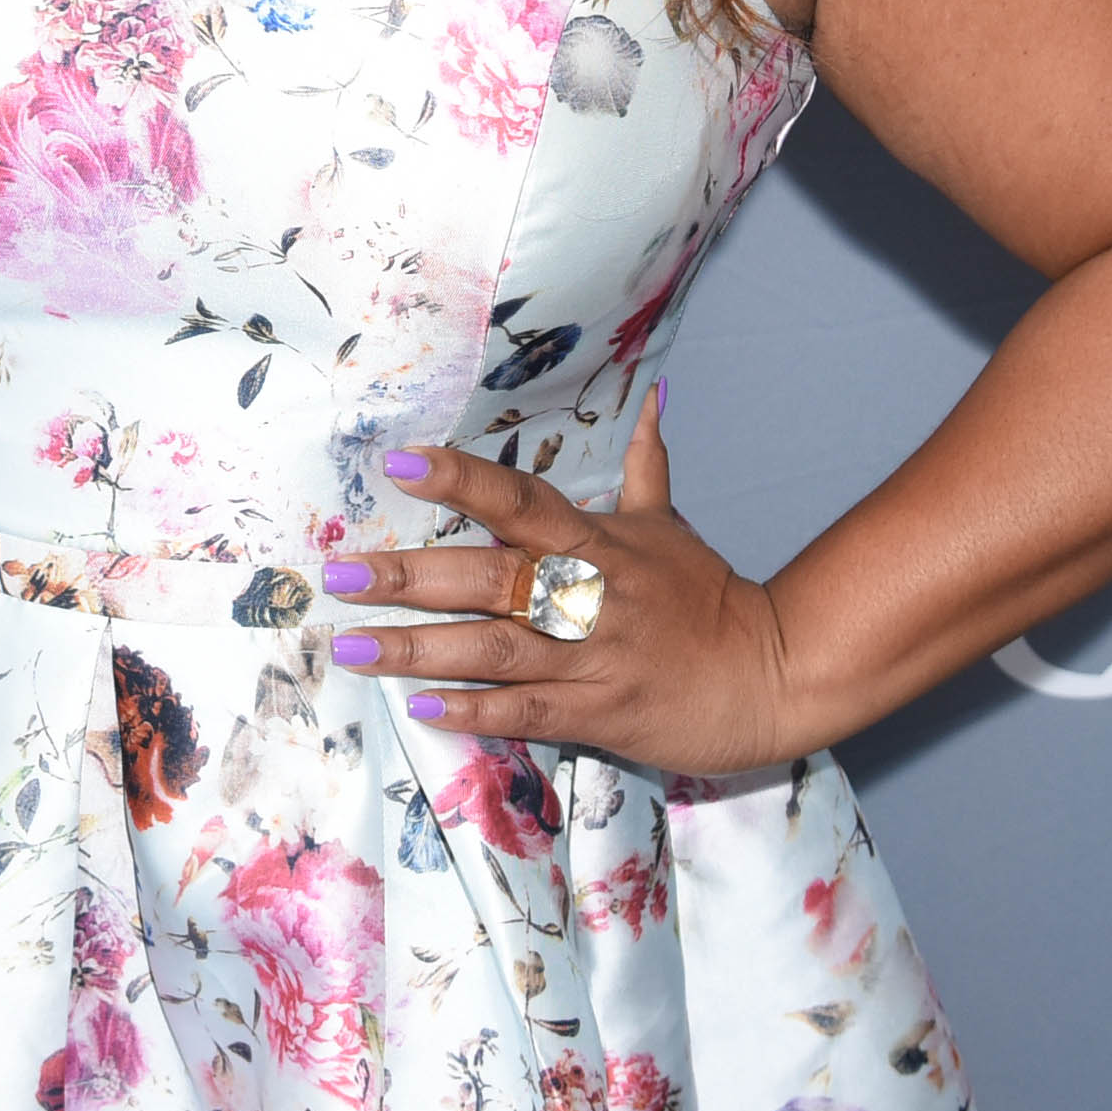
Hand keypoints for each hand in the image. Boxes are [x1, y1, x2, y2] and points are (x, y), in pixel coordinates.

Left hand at [325, 384, 806, 776]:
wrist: (774, 673)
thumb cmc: (711, 598)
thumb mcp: (673, 525)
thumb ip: (646, 466)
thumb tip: (649, 398)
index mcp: (599, 542)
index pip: (520, 500)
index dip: (461, 481)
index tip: (398, 465)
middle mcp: (588, 595)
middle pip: (488, 579)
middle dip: (408, 576)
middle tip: (337, 573)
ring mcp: (593, 656)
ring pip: (494, 649)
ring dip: (417, 649)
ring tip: (351, 647)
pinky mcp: (600, 712)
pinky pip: (528, 711)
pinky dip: (475, 710)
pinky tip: (422, 707)